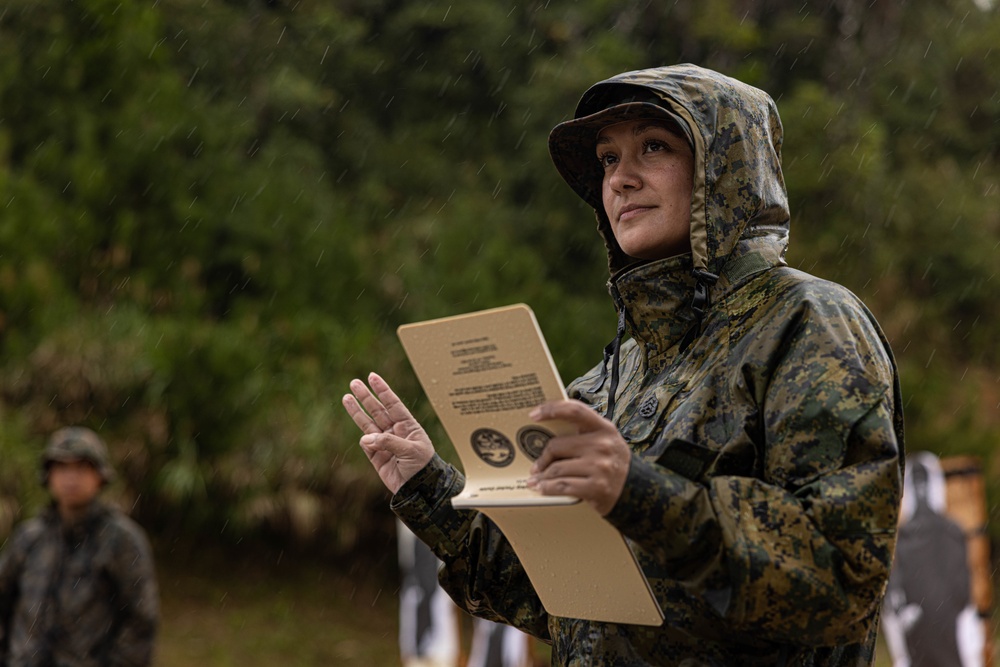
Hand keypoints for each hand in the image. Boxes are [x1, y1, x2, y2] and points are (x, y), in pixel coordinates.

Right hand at [342, 372, 434, 494]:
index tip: (372, 377)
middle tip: (354, 382)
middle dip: (366, 397)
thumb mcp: (411, 451)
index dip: (383, 390)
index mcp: (408, 426)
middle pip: (377, 410)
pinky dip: (365, 441)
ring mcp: (384, 443)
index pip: (393, 404)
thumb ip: (389, 442)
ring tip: (346, 397)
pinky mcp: (376, 456)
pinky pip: (367, 444)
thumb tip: (366, 439)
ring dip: (357, 411)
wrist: (419, 490)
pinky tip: (367, 440)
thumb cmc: (423, 467)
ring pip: (368, 424)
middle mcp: (395, 431)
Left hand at [526, 399, 631, 515]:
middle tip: (536, 467)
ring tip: (535, 480)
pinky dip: (548, 488)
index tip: (533, 414)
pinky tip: (541, 488)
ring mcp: (600, 466)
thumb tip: (546, 432)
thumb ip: (583, 433)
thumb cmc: (612, 464)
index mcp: (604, 428)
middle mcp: (603, 445)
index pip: (575, 410)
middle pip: (557, 445)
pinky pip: (563, 486)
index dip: (552, 409)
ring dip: (542, 477)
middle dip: (543, 458)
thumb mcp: (605, 441)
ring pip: (557, 469)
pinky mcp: (597, 487)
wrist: (637, 493)